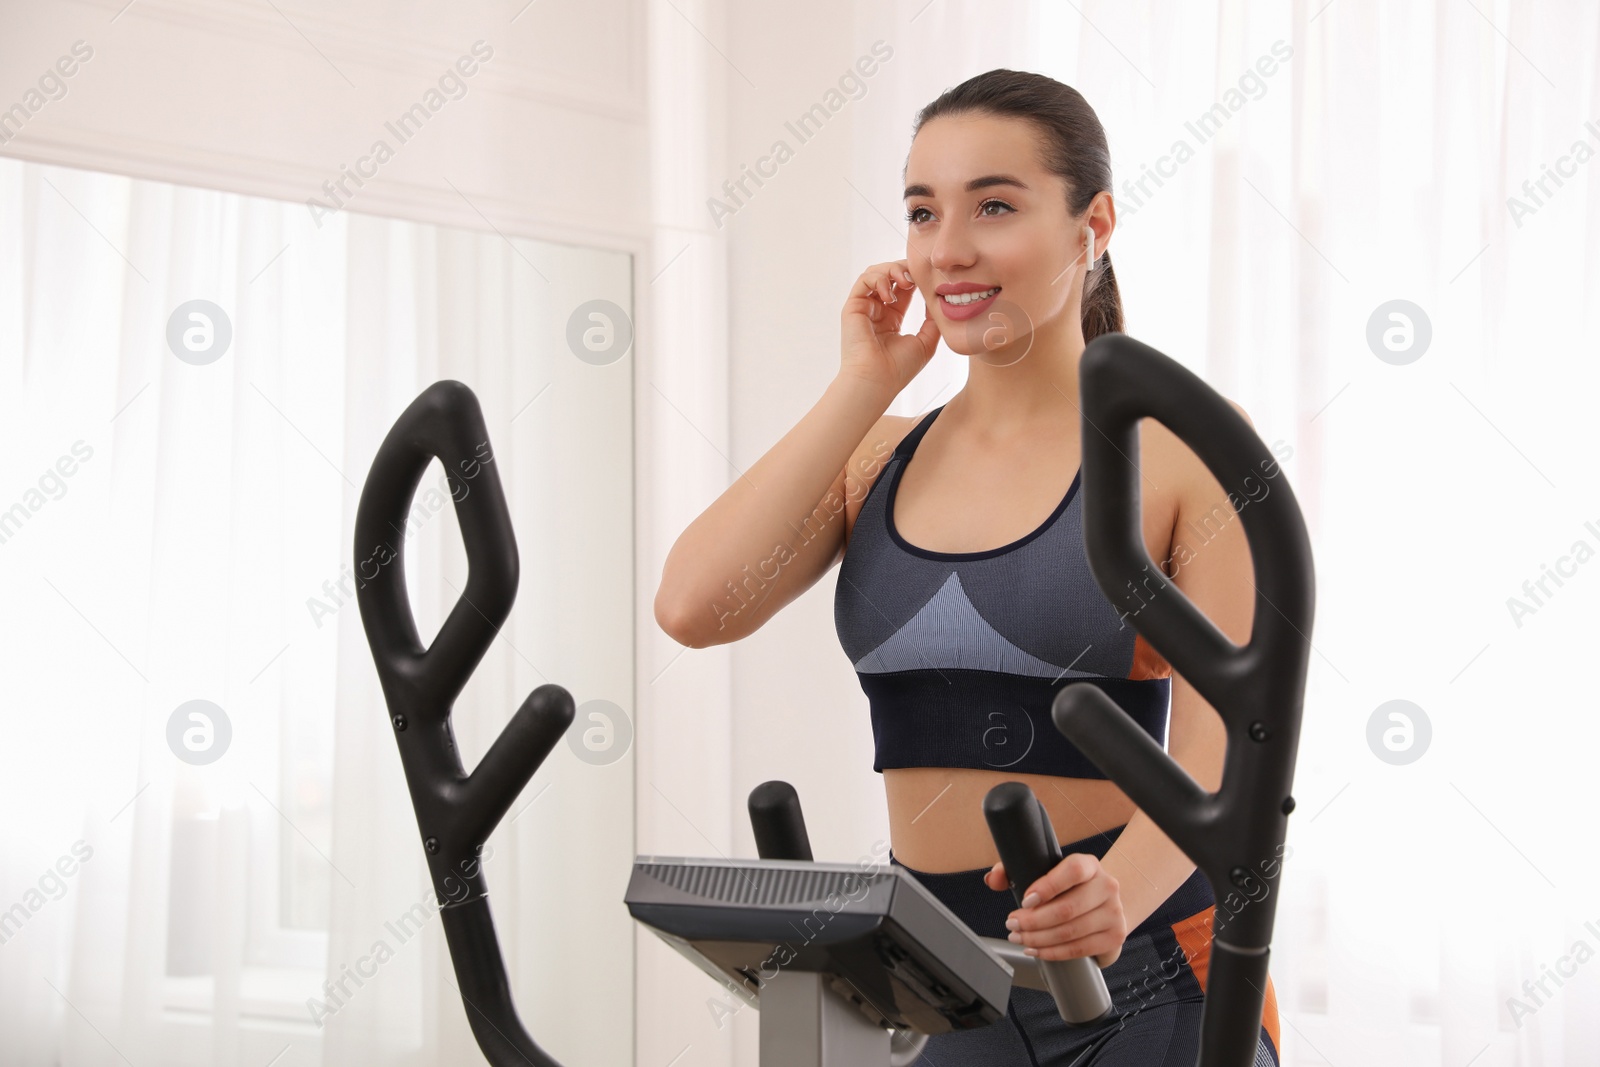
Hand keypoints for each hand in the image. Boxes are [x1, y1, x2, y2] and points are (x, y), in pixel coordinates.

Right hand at [840, 259, 940, 398]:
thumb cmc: (899, 368)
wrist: (877, 381)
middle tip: (916, 276)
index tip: (928, 277)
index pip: (903, 287)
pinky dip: (878, 278)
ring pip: (875, 273)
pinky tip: (889, 294)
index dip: (915, 277)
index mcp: (892, 318)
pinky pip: (863, 280)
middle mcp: (876, 310)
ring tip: (904, 282)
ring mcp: (864, 308)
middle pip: (889, 275)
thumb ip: (933, 320)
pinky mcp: (853, 307)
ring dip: (891, 270)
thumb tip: (940, 300)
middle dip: (904, 269)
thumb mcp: (926, 341)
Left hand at [985, 852, 1127, 967]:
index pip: (1073, 870)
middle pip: (1067, 908)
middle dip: (1033, 921)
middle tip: (1012, 924)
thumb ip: (1013, 870)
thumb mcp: (1045, 872)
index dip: (1048, 886)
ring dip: (1038, 939)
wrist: (1103, 905)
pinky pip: (1079, 949)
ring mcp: (1114, 913)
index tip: (1025, 900)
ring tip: (1019, 938)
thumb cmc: (1067, 888)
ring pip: (1070, 932)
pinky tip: (1036, 950)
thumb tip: (992, 880)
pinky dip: (1052, 952)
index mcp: (1089, 865)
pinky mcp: (1114, 937)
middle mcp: (1107, 886)